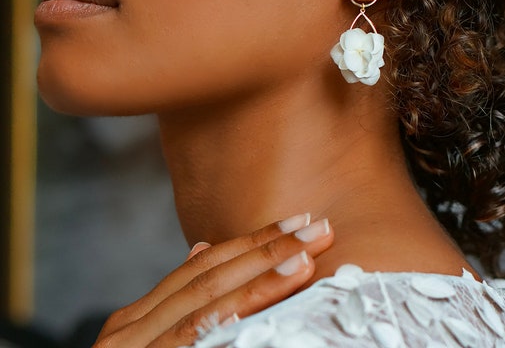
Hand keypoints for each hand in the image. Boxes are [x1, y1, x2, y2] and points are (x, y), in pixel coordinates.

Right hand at [93, 214, 332, 347]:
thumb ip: (176, 302)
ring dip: (260, 279)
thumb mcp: (151, 340)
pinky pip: (194, 338)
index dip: (253, 242)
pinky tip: (263, 303)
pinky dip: (229, 317)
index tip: (298, 224)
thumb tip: (201, 249)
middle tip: (317, 229)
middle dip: (267, 250)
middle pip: (211, 277)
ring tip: (304, 258)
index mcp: (137, 319)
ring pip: (206, 304)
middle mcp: (131, 330)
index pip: (204, 267)